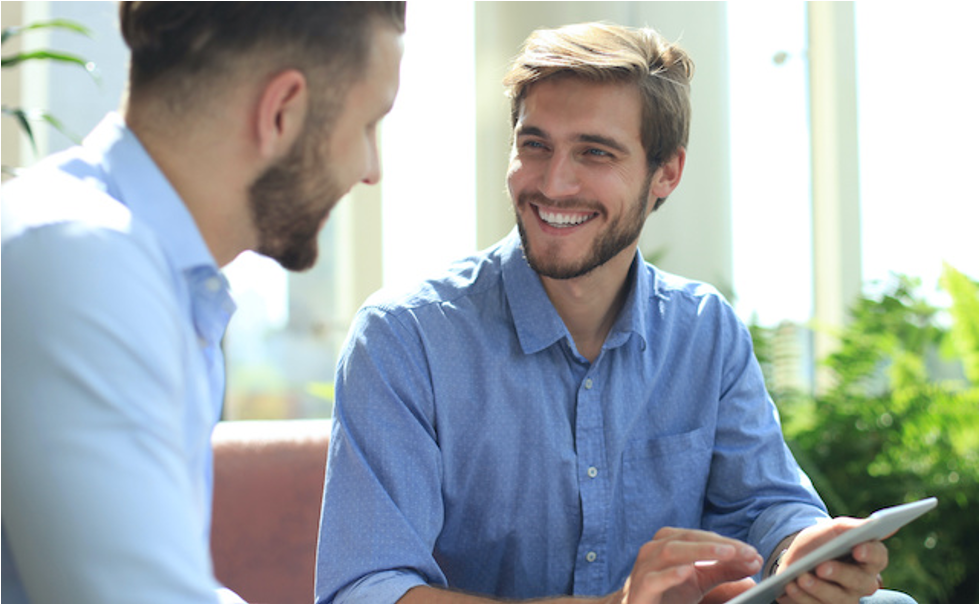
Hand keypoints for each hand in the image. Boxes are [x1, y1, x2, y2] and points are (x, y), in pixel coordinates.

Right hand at [611, 527, 762, 603]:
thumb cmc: (668, 593)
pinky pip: (654, 579)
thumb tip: (754, 561)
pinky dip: (671, 574)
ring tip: (726, 553)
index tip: (752, 552)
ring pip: (671, 551)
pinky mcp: (640, 589)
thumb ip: (724, 570)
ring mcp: (644, 568)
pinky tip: (687, 572)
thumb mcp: (700, 580)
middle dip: (719, 545)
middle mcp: (654, 549)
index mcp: (669, 541)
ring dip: (700, 551)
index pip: (701, 536)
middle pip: (688, 538)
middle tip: (746, 552)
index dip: (728, 542)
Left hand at [775, 518, 887, 603]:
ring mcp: (847, 599)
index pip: (878, 557)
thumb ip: (852, 527)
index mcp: (870, 559)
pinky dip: (802, 597)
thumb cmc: (822, 542)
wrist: (799, 559)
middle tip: (821, 567)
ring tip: (800, 578)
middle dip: (839, 573)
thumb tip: (877, 522)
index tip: (857, 548)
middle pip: (859, 581)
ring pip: (838, 599)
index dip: (869, 553)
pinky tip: (790, 586)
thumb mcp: (832, 530)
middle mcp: (864, 583)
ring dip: (817, 588)